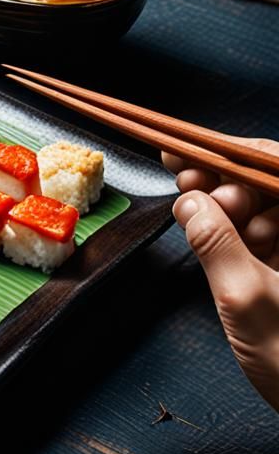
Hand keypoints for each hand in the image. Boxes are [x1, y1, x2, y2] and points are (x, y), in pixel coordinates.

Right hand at [164, 143, 278, 411]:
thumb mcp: (246, 301)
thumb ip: (215, 242)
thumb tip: (191, 202)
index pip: (277, 162)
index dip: (225, 153)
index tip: (183, 153)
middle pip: (272, 179)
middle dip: (224, 178)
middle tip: (185, 187)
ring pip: (268, 202)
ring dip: (230, 204)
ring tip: (201, 218)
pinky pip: (269, 228)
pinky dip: (238, 226)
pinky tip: (217, 235)